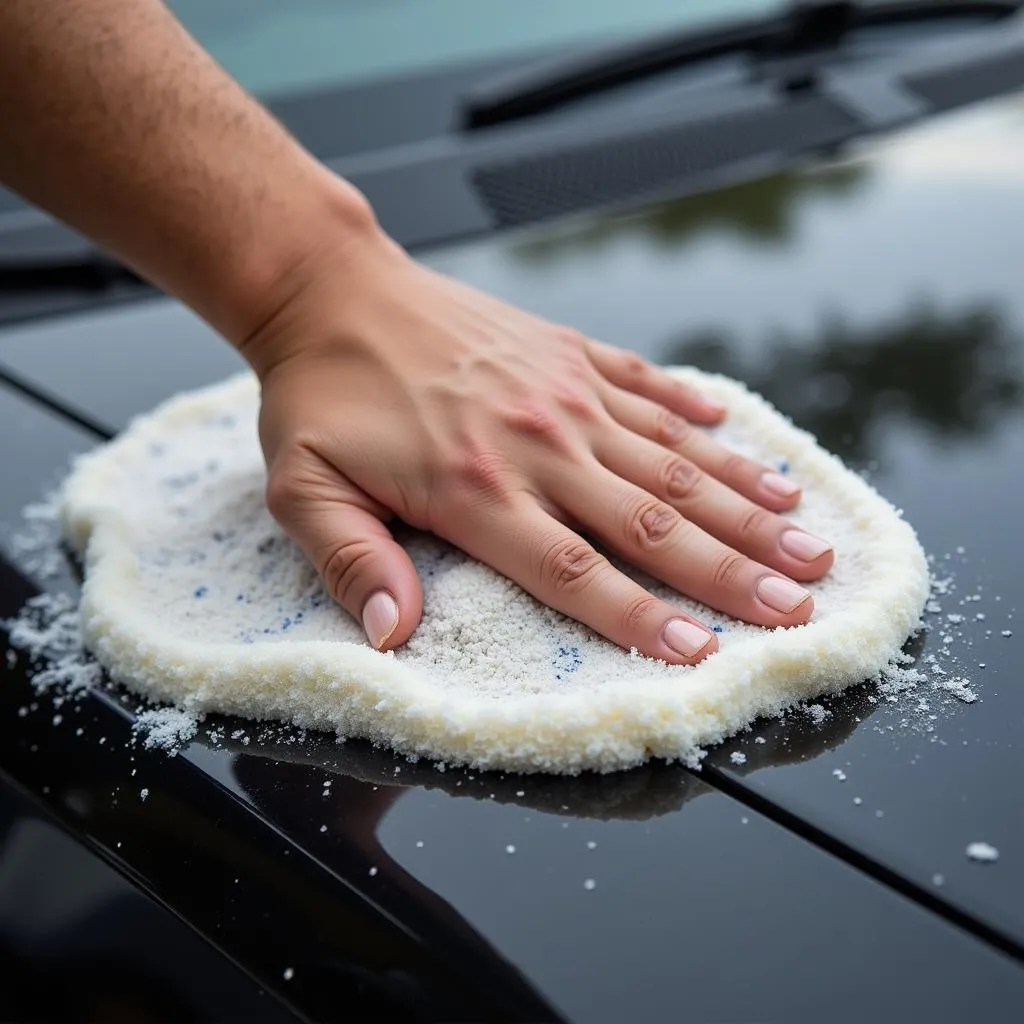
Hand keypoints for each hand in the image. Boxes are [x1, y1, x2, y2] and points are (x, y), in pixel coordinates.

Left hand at [248, 228, 832, 664]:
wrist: (334, 288)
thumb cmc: (319, 397)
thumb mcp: (302, 488)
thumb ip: (352, 561)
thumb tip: (392, 636)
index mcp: (477, 490)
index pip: (577, 572)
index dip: (644, 618)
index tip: (708, 652)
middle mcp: (539, 444)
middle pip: (653, 522)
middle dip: (732, 570)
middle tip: (799, 604)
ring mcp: (564, 393)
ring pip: (673, 460)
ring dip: (744, 503)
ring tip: (808, 537)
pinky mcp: (571, 352)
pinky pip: (650, 387)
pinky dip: (700, 417)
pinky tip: (745, 440)